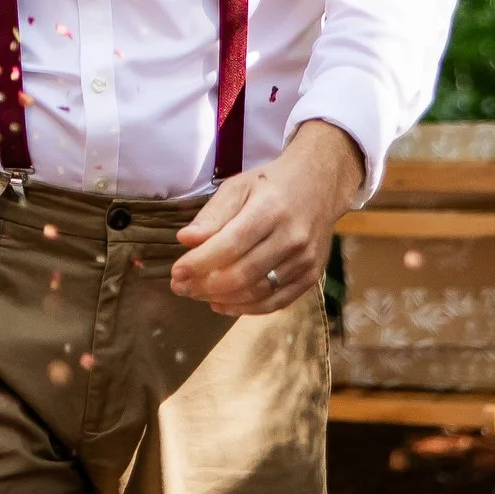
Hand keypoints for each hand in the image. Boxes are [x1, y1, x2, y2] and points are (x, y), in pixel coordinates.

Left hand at [171, 121, 362, 316]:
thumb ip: (212, 215)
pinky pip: (276, 302)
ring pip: (258, 292)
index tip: (176, 272)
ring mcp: (305, 260)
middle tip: (180, 288)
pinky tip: (222, 304)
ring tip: (197, 295)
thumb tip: (185, 240)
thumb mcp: (237, 187)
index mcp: (270, 209)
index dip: (199, 263)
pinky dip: (246, 308)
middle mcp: (292, 237)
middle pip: (243, 274)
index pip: (229, 245)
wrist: (318, 186)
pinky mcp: (311, 275)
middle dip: (205, 285)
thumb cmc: (270, 184)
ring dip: (222, 299)